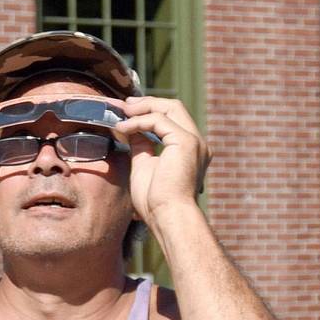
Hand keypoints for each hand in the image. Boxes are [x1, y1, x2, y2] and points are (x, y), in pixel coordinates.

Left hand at [113, 96, 211, 230]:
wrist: (168, 216)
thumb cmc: (156, 202)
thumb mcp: (144, 165)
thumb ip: (141, 145)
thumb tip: (131, 130)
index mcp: (189, 149)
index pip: (171, 119)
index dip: (148, 111)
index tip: (126, 112)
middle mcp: (197, 142)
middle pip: (174, 107)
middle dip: (147, 103)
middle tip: (123, 105)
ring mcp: (194, 141)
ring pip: (169, 108)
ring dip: (143, 107)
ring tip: (121, 112)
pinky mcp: (186, 142)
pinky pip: (159, 120)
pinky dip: (139, 121)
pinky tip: (124, 128)